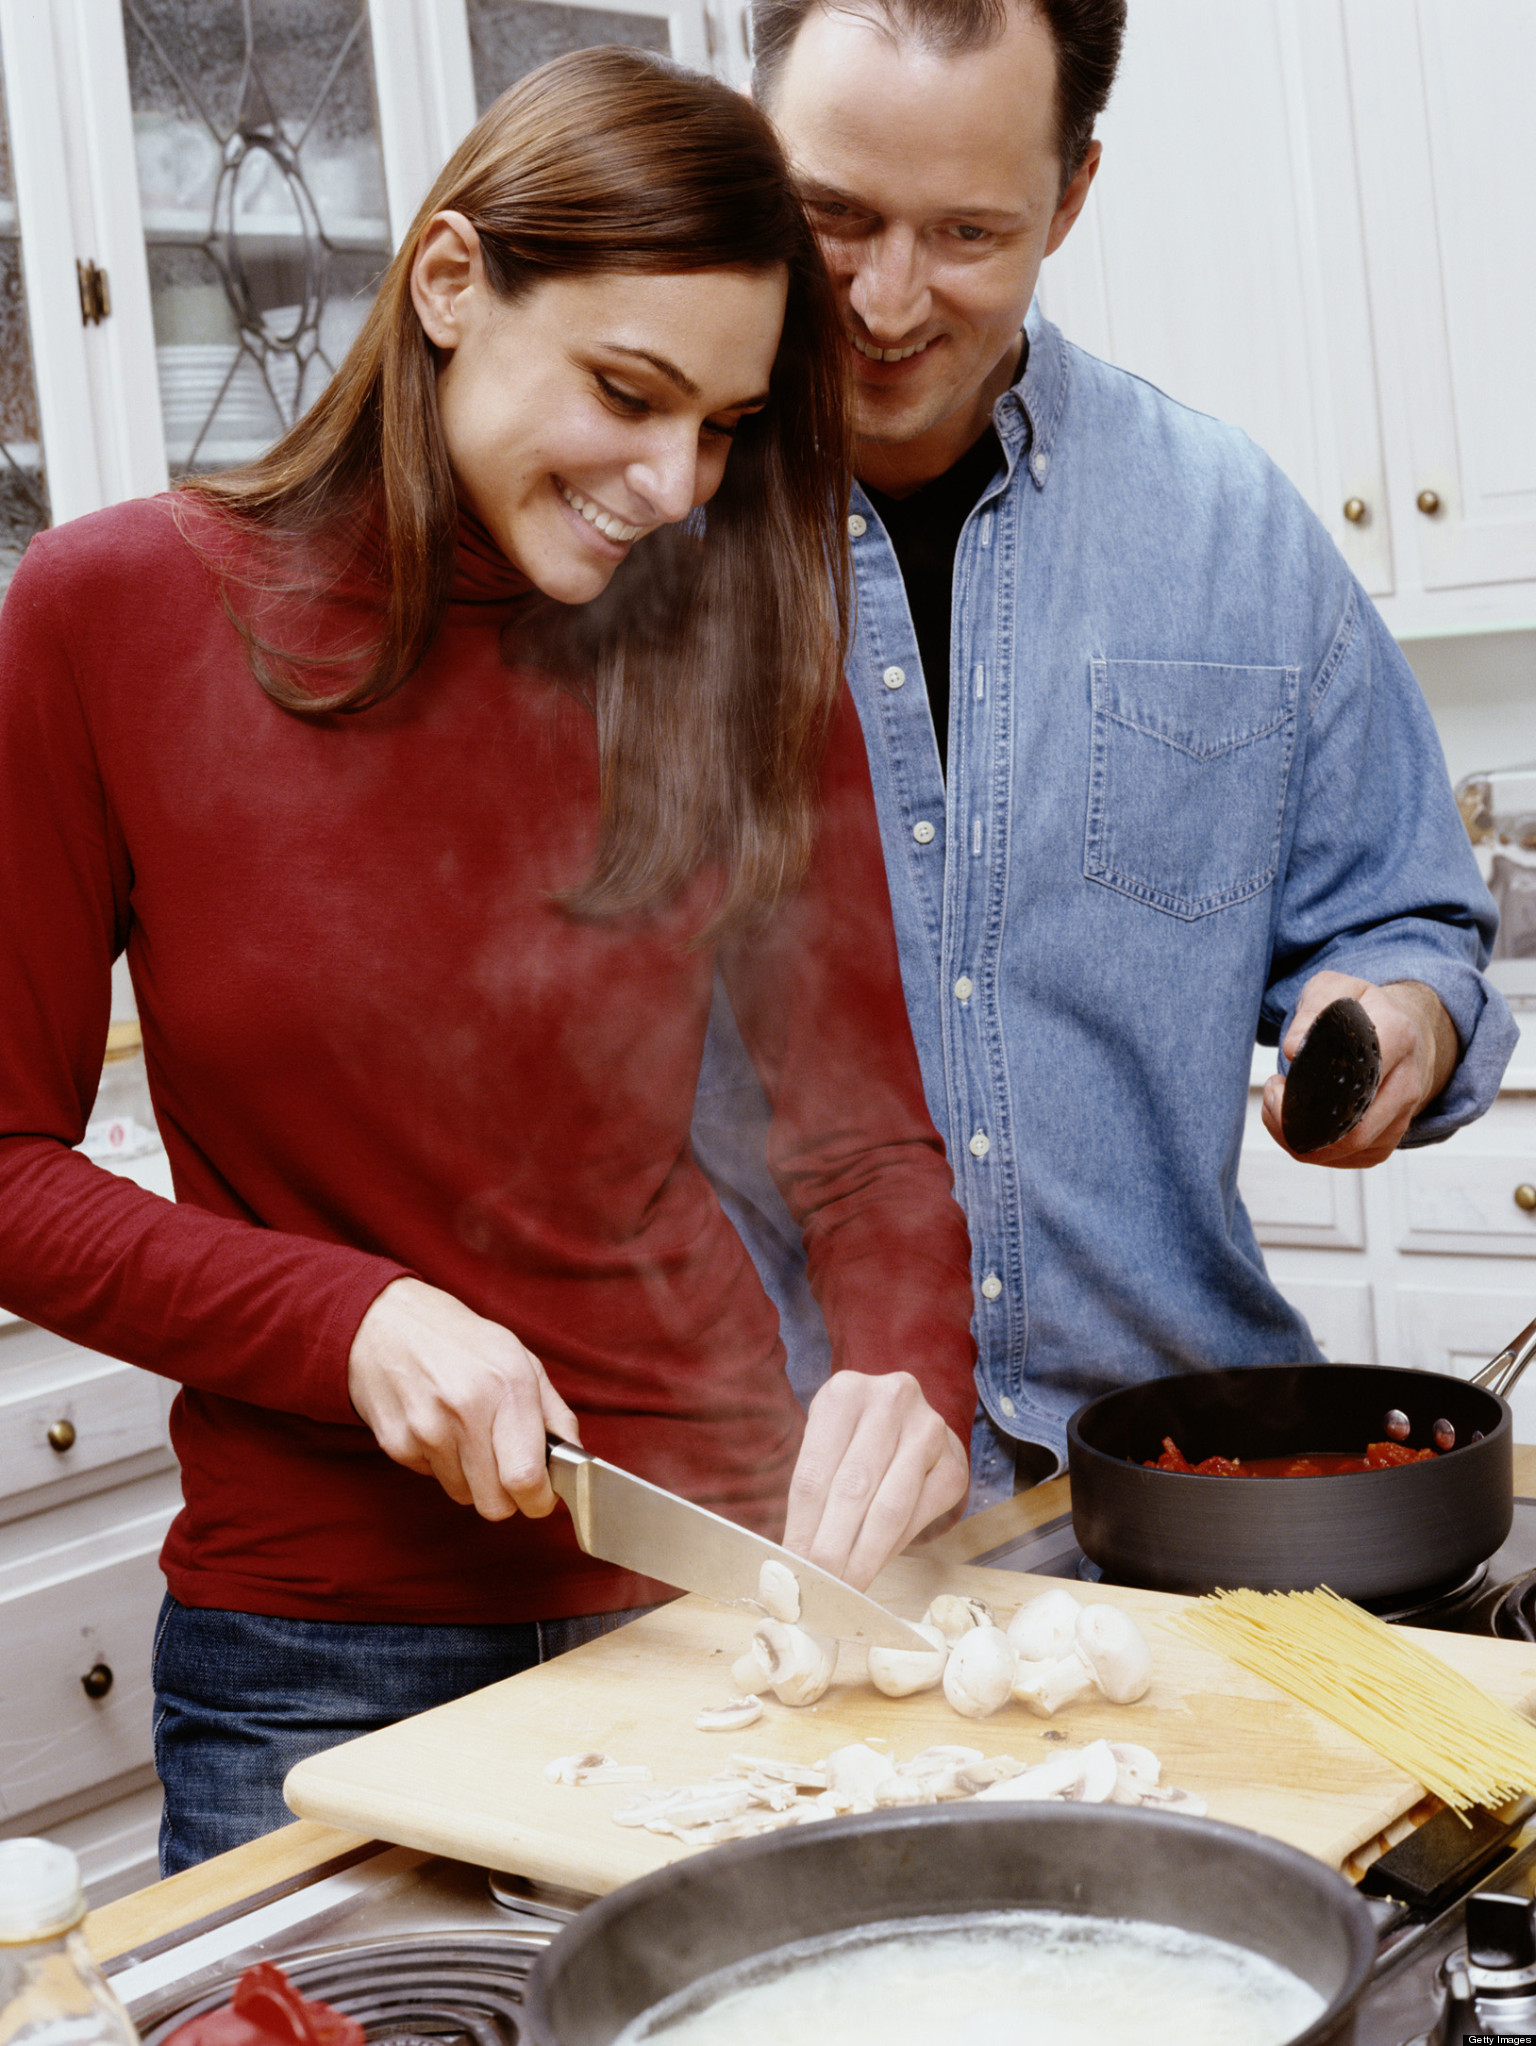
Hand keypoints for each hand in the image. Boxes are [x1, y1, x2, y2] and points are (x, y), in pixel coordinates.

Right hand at [347, 1276, 580, 1519]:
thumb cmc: (462, 1341)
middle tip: (508, 1471)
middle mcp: (465, 1411)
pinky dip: (442, 1463)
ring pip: (464, 1496)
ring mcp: (426, 1430)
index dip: (538, 1500)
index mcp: (506, 1386)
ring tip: (467, 1433)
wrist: (386, 1322)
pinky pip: (434, 1479)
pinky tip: (439, 1427)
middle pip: (495, 1505)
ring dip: (473, 1478)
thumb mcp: (520, 1359)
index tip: (541, 1495)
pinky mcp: (396, 1445)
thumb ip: (554, 1413)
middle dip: (508, 1497)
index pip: (526, 1478)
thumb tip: (575, 1460)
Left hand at [782, 1370, 968, 1590]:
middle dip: (832, 1547)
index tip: (793, 1566)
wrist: (910, 1420)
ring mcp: (929, 1430)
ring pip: (890, 1507)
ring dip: (864, 1555)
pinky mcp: (953, 1463)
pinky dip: (893, 1548)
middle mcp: (891, 1401)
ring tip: (845, 1586)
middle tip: (818, 1585)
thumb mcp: (826, 1444)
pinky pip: (919, 1516)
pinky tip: (874, 1566)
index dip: (802, 1526)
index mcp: (844, 1393)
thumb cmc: (854, 1438)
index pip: (814, 1472)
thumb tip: (794, 1556)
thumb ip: (812, 1491)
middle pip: (853, 1489)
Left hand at [1262, 972, 1458, 1168]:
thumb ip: (1313, 1010)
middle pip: (1353, 1129)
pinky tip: (1296, 1123)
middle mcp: (1406, 1082)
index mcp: (1397, 1036)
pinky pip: (1345, 1160)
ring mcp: (1401, 1116)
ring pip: (1346, 1150)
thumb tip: (1294, 1049)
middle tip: (1274, 1095)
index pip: (1361, 1075)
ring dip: (1298, 1138)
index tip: (1284, 1079)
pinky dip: (1311, 1150)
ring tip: (1279, 1106)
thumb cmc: (1361, 1010)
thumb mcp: (1334, 989)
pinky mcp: (1386, 1140)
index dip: (1313, 1088)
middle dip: (1298, 1122)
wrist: (1399, 1029)